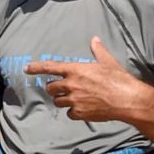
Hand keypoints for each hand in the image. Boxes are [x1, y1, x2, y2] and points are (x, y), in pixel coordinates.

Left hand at [24, 37, 146, 120]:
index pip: (50, 67)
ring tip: (74, 98)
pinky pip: (69, 114)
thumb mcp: (108, 62)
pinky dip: (74, 112)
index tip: (27, 68)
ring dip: (62, 100)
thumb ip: (98, 50)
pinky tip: (83, 108)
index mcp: (75, 70)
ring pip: (58, 101)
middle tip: (63, 88)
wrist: (127, 100)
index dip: (36, 68)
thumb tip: (95, 39)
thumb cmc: (118, 79)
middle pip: (51, 88)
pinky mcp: (79, 113)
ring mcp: (74, 100)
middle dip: (54, 88)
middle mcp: (71, 84)